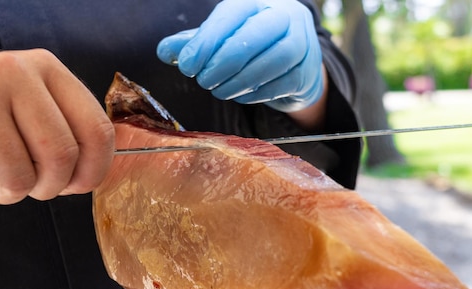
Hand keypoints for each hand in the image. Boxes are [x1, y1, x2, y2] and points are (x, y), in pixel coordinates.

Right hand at [0, 49, 114, 203]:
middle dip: (45, 188)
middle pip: (60, 158)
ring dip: (2, 192)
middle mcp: (13, 72)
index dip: (92, 172)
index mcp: (46, 68)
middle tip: (24, 184)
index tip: (75, 185)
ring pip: (17, 177)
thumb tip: (90, 174)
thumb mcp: (27, 106)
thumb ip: (62, 129)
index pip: (97, 131)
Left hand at [157, 0, 323, 112]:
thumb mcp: (219, 39)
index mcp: (257, 1)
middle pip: (256, 34)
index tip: (187, 64)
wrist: (292, 62)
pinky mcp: (306, 72)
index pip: (232, 14)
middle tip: (203, 80)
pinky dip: (256, 93)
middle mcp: (284, 15)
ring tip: (219, 91)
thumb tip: (165, 51)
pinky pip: (282, 83)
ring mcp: (301, 42)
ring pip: (274, 59)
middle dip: (224, 62)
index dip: (208, 40)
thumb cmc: (250, 45)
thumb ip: (193, 43)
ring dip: (240, 80)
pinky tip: (239, 95)